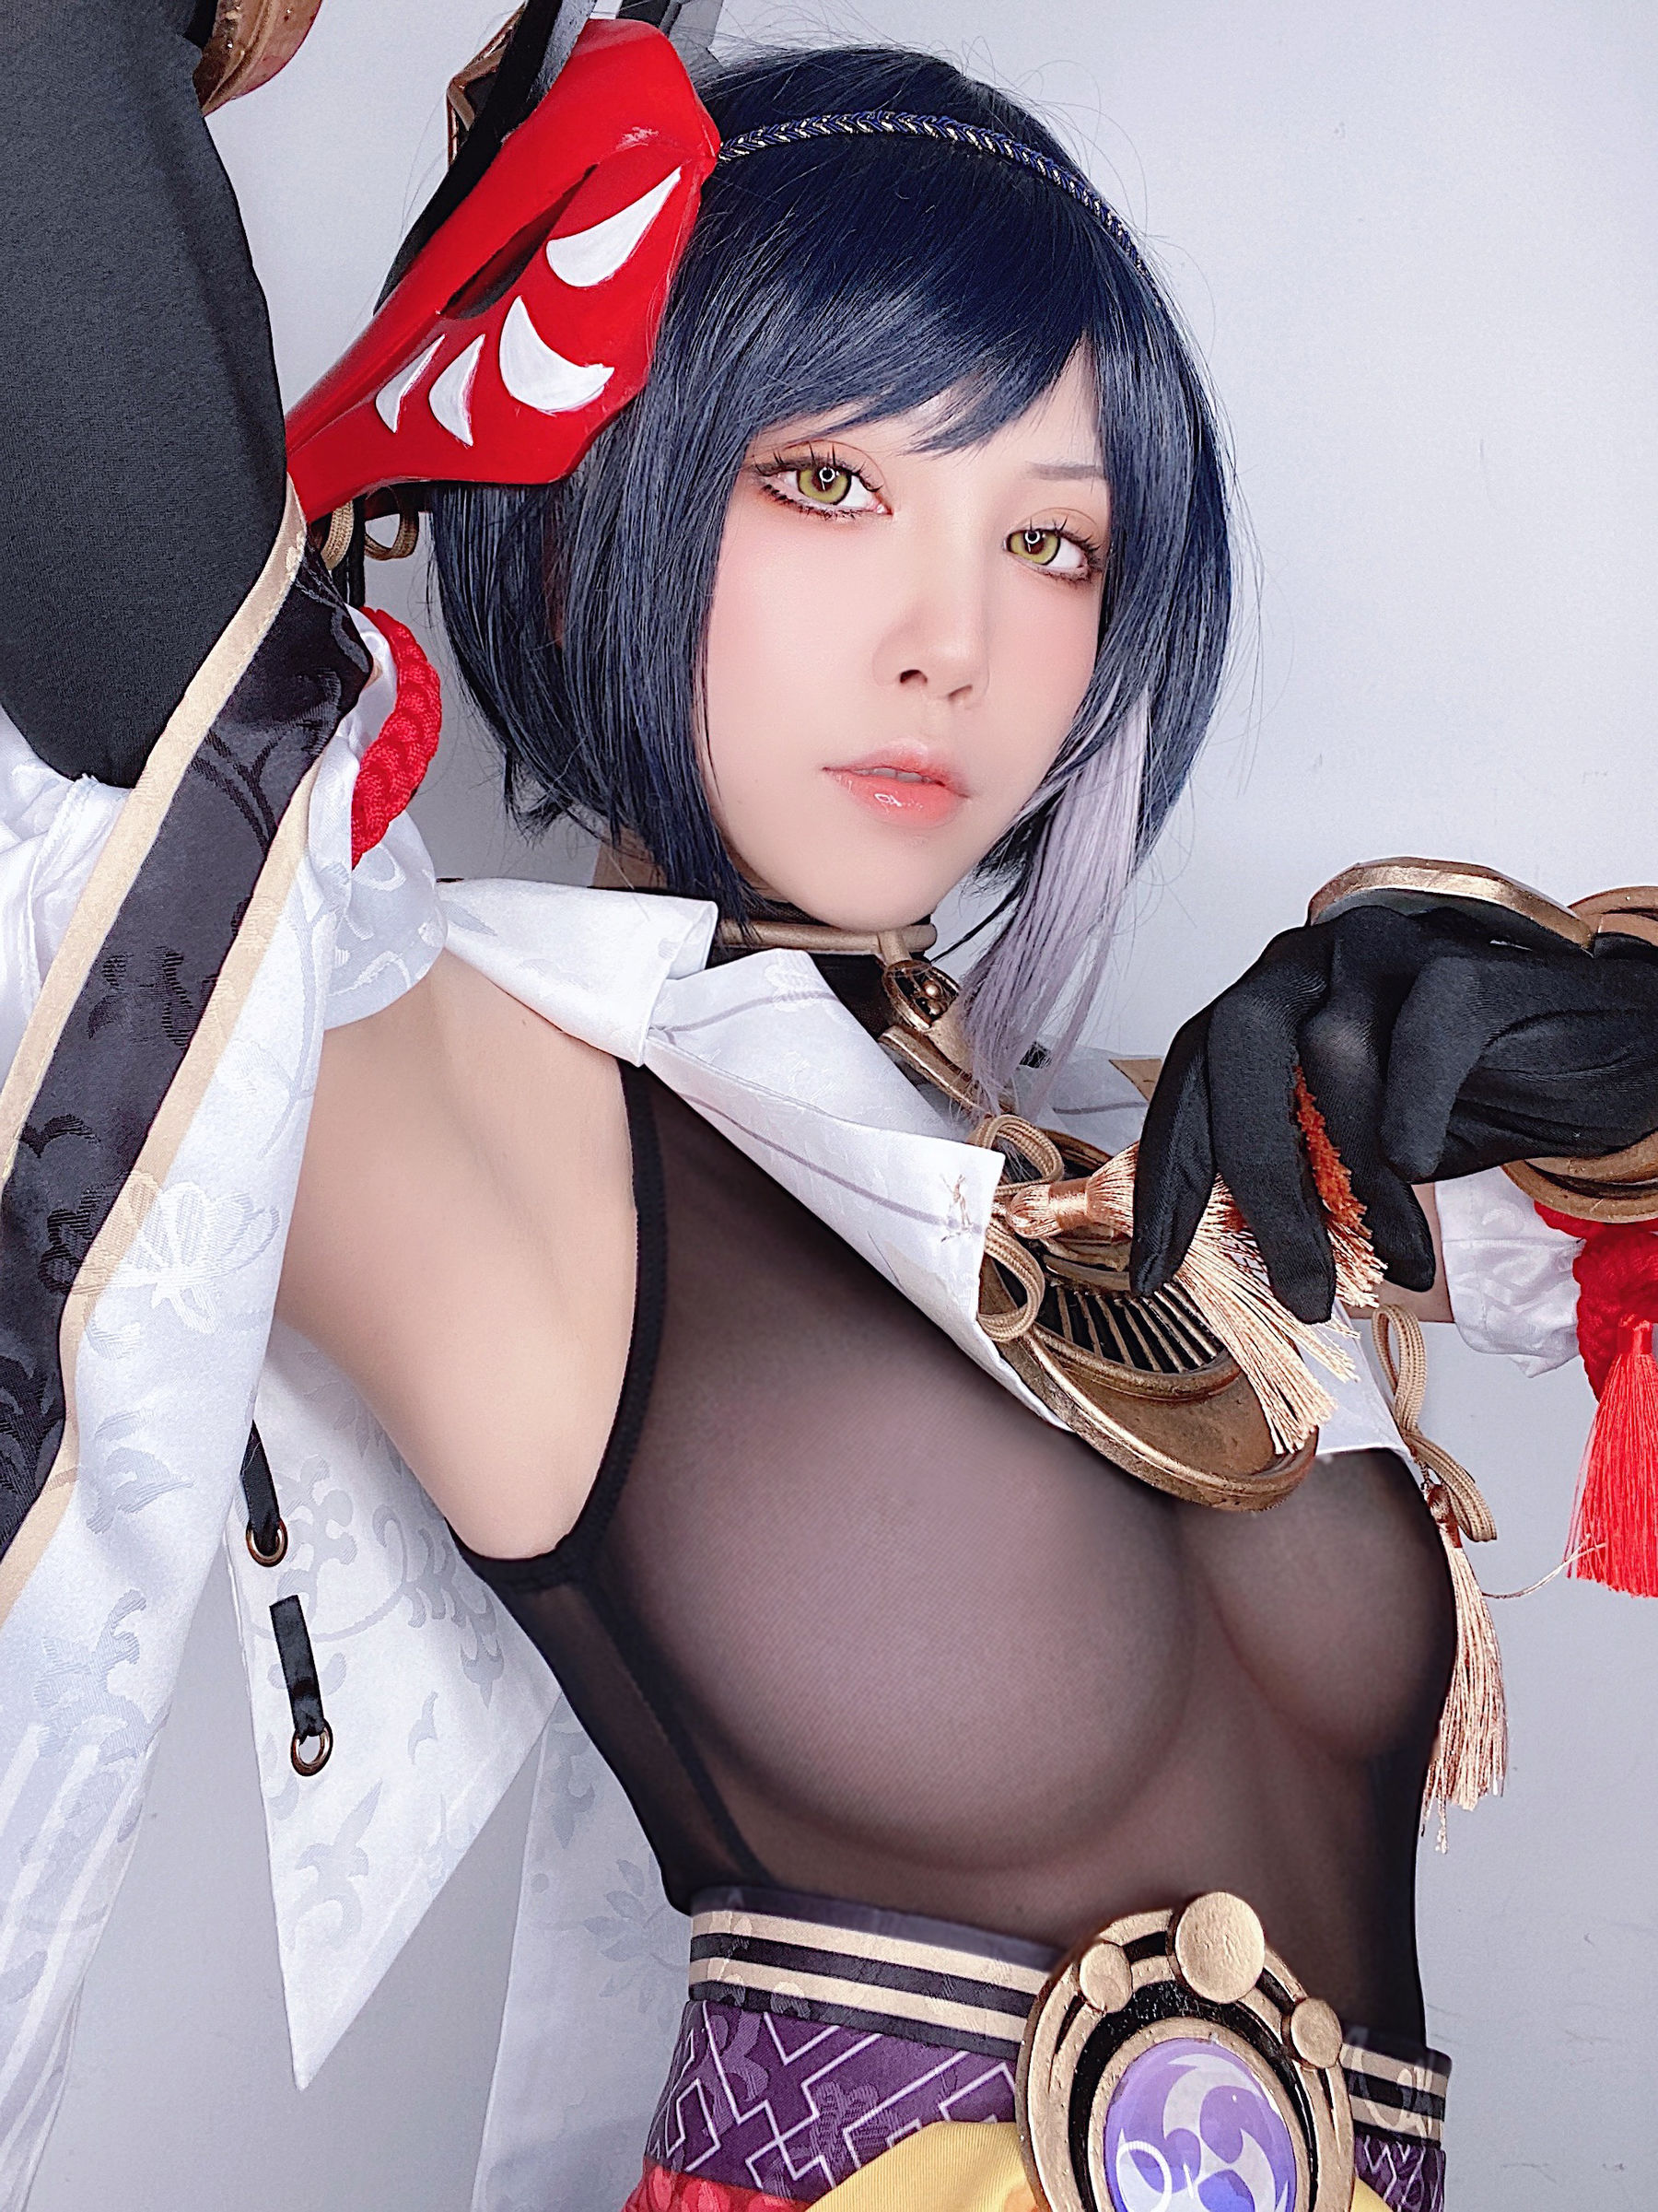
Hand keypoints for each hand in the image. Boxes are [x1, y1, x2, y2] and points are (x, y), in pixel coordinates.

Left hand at [1129, 902, 1657, 1322]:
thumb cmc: (1470, 1100)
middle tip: (1295, 1286)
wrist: (1605, 1062)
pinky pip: (1425, 1030)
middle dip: (1257, 1180)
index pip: (1190, 1076)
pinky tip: (1422, 1165)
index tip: (1154, 1270)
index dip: (1167, 1175)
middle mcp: (1311, 959)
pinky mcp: (1468, 961)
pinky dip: (1415, 1108)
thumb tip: (1216, 1262)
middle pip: (1239, 1049)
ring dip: (1358, 1176)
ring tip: (1394, 1255)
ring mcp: (1388, 946)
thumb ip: (1291, 1176)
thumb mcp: (1359, 1153)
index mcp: (1267, 1002)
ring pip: (1331, 1048)